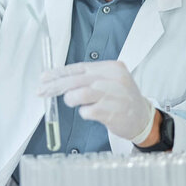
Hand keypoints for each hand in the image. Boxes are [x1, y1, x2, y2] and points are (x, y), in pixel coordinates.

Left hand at [38, 61, 155, 142]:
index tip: (44, 77)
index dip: (59, 72)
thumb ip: (89, 78)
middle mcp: (113, 79)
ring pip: (80, 93)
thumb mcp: (110, 80)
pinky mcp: (112, 112)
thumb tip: (59, 79)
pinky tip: (91, 113)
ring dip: (71, 99)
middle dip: (56, 86)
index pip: (79, 67)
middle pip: (77, 79)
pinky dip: (84, 113)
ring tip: (73, 102)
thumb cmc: (122, 99)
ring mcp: (113, 95)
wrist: (143, 118)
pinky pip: (88, 111)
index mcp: (111, 67)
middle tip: (42, 91)